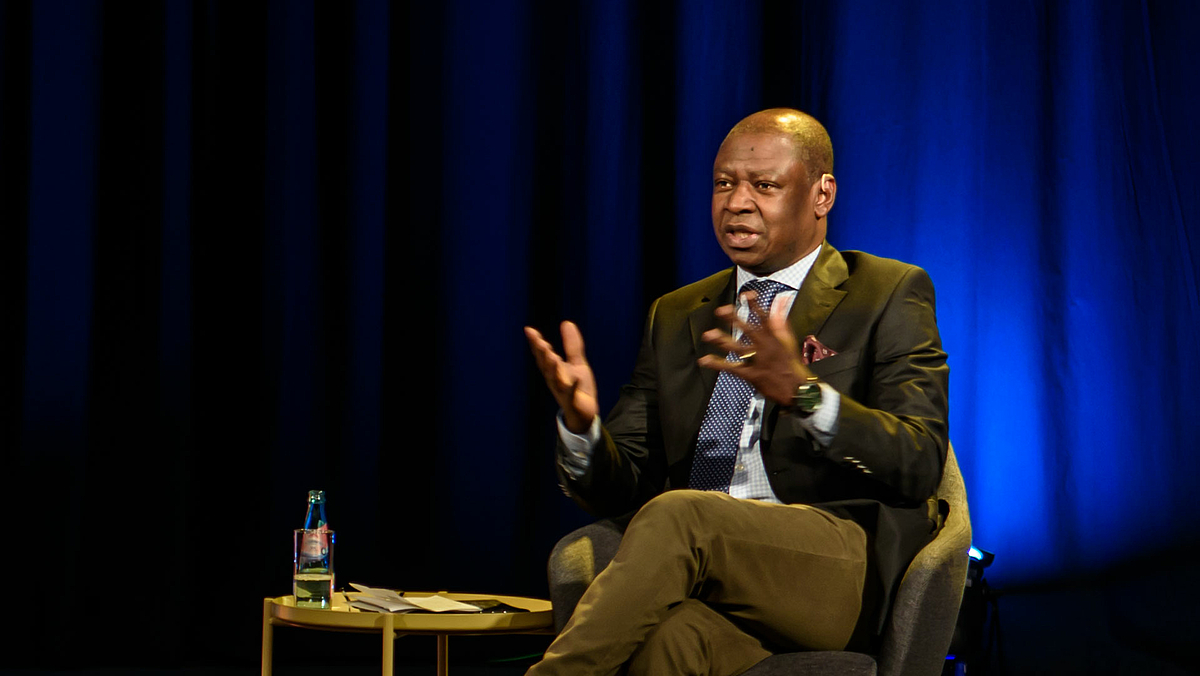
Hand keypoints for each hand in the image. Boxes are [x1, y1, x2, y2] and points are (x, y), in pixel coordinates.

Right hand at [524, 321, 598, 433]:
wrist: (584, 414)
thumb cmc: (577, 388)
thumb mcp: (576, 363)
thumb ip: (571, 345)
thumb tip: (566, 322)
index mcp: (554, 370)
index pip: (542, 354)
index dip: (536, 343)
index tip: (529, 330)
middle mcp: (554, 380)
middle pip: (546, 366)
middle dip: (542, 354)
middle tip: (539, 342)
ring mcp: (562, 392)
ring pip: (555, 379)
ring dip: (553, 369)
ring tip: (552, 357)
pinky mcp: (572, 402)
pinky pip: (572, 395)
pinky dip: (572, 388)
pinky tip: (575, 380)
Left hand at [697, 290, 814, 404]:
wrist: (797, 391)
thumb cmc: (791, 365)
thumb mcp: (788, 341)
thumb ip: (781, 320)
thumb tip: (781, 300)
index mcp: (774, 338)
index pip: (764, 318)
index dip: (755, 305)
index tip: (745, 295)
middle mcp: (765, 348)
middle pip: (748, 330)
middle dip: (734, 319)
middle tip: (721, 311)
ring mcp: (758, 362)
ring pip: (738, 349)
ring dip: (722, 341)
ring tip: (708, 334)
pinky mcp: (752, 375)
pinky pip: (732, 369)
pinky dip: (718, 364)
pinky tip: (705, 360)